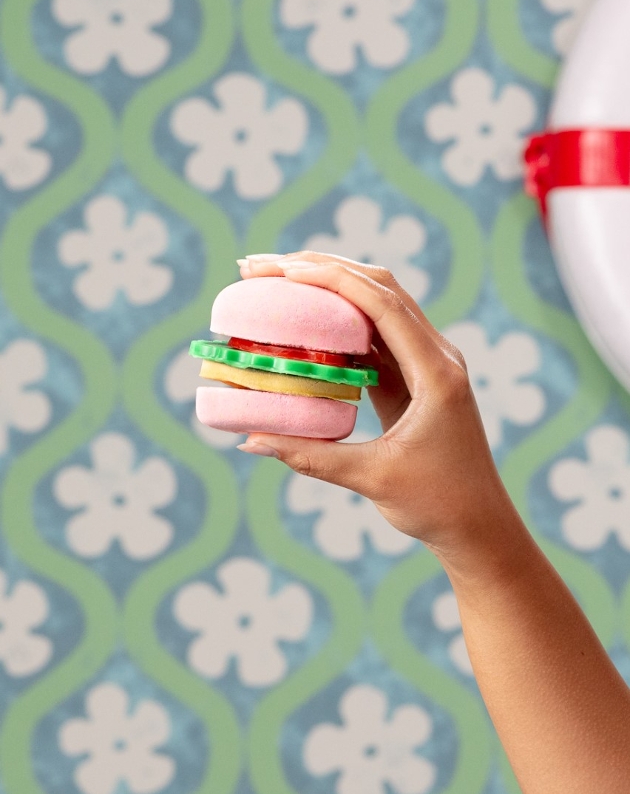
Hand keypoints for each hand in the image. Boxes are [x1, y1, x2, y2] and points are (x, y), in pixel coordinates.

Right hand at [237, 252, 517, 571]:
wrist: (479, 525)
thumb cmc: (437, 504)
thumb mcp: (372, 478)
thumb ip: (311, 457)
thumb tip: (251, 439)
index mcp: (435, 371)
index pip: (382, 304)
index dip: (331, 279)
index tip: (282, 270)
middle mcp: (435, 355)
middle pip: (378, 287)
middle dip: (320, 268)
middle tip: (261, 268)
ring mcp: (426, 363)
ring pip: (376, 304)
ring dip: (328, 287)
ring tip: (275, 282)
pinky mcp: (414, 377)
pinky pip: (374, 335)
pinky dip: (337, 322)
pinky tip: (303, 322)